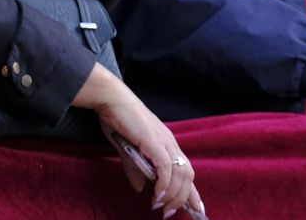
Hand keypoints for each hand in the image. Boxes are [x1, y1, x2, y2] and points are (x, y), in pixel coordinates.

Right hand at [75, 65, 202, 218]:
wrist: (110, 98)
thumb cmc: (117, 119)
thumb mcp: (127, 150)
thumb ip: (135, 170)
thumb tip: (140, 189)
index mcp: (167, 144)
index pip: (185, 171)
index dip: (192, 192)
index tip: (195, 210)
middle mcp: (170, 143)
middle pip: (187, 175)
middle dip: (183, 198)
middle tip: (170, 213)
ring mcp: (164, 141)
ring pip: (179, 173)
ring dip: (172, 194)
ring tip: (161, 207)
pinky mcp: (154, 141)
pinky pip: (165, 167)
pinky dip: (164, 184)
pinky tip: (156, 195)